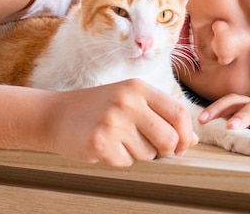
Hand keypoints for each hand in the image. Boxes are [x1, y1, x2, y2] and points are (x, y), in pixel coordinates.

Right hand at [45, 79, 198, 166]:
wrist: (55, 114)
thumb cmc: (99, 108)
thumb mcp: (131, 101)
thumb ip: (162, 115)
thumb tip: (194, 140)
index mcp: (138, 87)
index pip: (179, 113)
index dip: (186, 134)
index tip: (182, 145)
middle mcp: (127, 101)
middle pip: (169, 139)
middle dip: (165, 150)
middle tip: (150, 147)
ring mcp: (112, 121)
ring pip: (149, 154)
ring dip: (138, 154)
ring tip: (119, 139)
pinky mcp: (99, 142)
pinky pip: (126, 163)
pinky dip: (118, 159)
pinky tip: (105, 145)